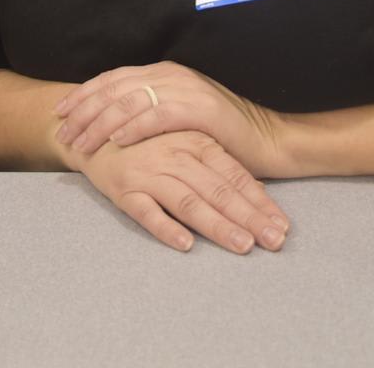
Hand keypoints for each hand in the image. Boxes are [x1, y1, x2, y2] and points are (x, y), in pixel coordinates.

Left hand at [55, 62, 286, 175]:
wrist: (266, 138)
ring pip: (129, 101)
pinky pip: (156, 115)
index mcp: (163, 72)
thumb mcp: (179, 114)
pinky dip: (132, 128)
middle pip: (113, 88)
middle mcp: (170, 75)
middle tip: (62, 132)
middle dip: (83, 111)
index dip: (83, 94)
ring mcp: (185, 89)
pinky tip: (116, 141)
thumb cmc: (220, 133)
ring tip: (81, 143)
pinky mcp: (199, 108)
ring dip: (100, 123)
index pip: (113, 79)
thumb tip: (110, 120)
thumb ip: (150, 109)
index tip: (60, 112)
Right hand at [72, 130, 289, 253]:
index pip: (234, 175)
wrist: (92, 129)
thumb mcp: (186, 143)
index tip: (281, 226)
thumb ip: (218, 166)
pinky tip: (185, 244)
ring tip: (242, 245)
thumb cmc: (147, 140)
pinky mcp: (124, 189)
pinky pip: (146, 211)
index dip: (260, 202)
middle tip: (273, 241)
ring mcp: (149, 172)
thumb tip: (260, 193)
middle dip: (249, 218)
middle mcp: (175, 155)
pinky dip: (166, 227)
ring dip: (217, 225)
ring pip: (189, 202)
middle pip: (218, 191)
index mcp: (195, 141)